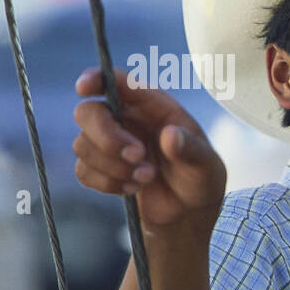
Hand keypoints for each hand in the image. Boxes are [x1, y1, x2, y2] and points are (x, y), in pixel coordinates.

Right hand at [73, 67, 226, 230]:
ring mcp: (109, 144)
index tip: (84, 88)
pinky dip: (106, 183)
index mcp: (153, 106)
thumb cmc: (200, 177)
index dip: (96, 79)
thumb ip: (191, 150)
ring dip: (114, 166)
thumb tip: (170, 135)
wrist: (188, 210)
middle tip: (137, 155)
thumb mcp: (206, 165)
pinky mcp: (100, 168)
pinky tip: (132, 189)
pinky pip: (83, 171)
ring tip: (147, 177)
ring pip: (83, 145)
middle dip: (106, 136)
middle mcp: (126, 119)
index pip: (117, 81)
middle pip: (88, 112)